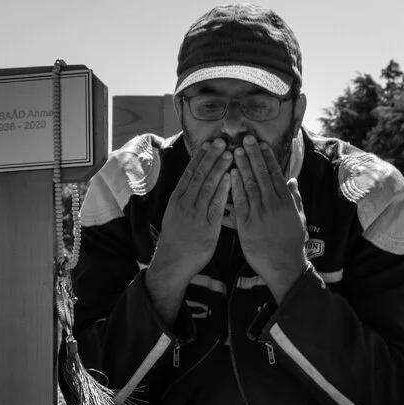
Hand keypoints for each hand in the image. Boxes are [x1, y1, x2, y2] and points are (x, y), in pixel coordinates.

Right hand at [145, 138, 235, 321]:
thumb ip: (186, 199)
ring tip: (230, 153)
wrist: (173, 263)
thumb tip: (195, 184)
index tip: (208, 143)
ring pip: (207, 186)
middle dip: (211, 157)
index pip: (189, 173)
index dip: (200, 157)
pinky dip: (223, 190)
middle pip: (199, 175)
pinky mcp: (206, 226)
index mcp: (177, 199)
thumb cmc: (177, 239)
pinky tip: (230, 178)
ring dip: (219, 168)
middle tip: (222, 141)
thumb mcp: (176, 215)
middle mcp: (184, 203)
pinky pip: (215, 204)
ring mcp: (195, 214)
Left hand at [228, 137, 309, 300]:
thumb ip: (295, 198)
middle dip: (253, 155)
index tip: (261, 144)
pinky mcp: (247, 226)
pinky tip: (230, 174)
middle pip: (262, 175)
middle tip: (245, 139)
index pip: (276, 174)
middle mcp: (274, 205)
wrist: (285, 267)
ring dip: (242, 166)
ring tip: (235, 150)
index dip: (268, 158)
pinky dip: (235, 187)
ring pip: (250, 185)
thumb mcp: (299, 219)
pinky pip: (240, 203)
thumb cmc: (293, 244)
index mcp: (287, 202)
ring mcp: (260, 215)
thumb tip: (292, 181)